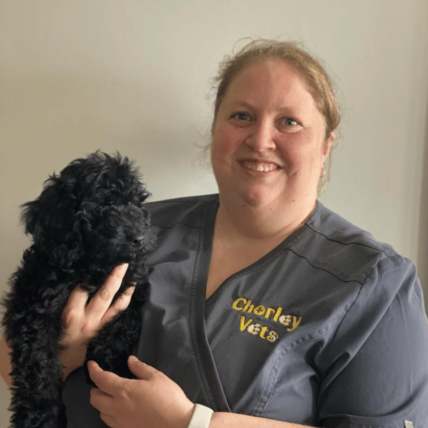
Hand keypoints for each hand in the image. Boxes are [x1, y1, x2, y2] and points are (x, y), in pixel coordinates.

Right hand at [59, 264, 133, 379]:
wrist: (55, 365)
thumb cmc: (49, 339)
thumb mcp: (48, 319)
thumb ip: (58, 301)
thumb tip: (65, 279)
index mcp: (70, 316)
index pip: (81, 290)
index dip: (89, 274)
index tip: (97, 259)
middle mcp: (87, 320)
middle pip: (104, 294)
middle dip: (114, 277)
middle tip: (123, 262)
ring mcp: (98, 326)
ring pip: (115, 304)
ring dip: (125, 289)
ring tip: (133, 274)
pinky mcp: (103, 330)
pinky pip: (117, 313)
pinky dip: (124, 301)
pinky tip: (130, 290)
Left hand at [88, 356, 194, 427]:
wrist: (177, 425)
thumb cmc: (168, 398)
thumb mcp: (156, 377)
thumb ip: (140, 368)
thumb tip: (130, 360)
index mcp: (124, 390)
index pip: (100, 379)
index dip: (93, 370)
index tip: (91, 364)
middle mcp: (117, 407)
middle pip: (94, 398)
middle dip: (95, 388)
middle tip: (103, 381)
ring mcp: (119, 421)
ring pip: (100, 411)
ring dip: (102, 402)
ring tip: (112, 395)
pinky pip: (109, 421)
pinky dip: (109, 413)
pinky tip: (120, 409)